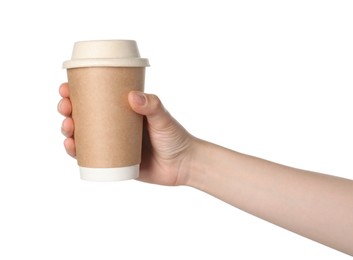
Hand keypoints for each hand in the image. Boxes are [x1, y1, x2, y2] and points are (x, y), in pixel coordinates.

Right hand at [58, 83, 194, 185]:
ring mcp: (113, 144)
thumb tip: (132, 95)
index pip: (96, 98)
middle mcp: (115, 127)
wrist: (184, 166)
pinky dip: (78, 152)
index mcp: (124, 111)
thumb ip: (152, 106)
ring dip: (69, 131)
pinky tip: (71, 147)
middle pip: (85, 116)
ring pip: (84, 136)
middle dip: (68, 111)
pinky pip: (91, 157)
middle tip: (65, 109)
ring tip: (68, 129)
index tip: (66, 89)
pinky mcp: (114, 162)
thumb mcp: (163, 118)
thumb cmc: (175, 137)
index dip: (77, 93)